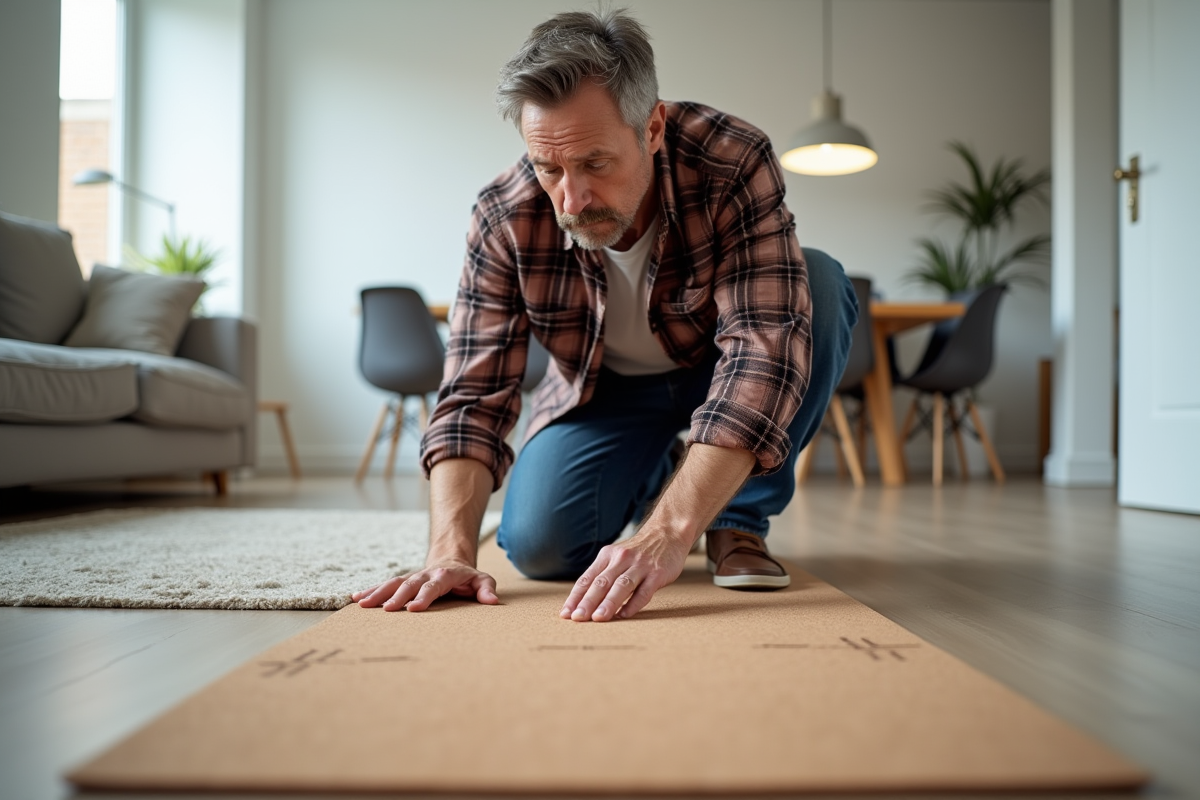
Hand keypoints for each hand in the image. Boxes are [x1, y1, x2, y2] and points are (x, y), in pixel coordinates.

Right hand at [352, 562, 498, 611]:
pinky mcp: (403, 581)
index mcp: (444, 576)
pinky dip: (372, 590)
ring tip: (362, 603)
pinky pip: (386, 585)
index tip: (414, 608)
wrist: (451, 561)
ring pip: (393, 583)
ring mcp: (412, 577)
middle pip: (410, 584)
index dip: (424, 596)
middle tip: (387, 609)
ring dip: (378, 593)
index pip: (433, 586)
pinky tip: (357, 598)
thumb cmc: (467, 577)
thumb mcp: (481, 579)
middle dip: (397, 596)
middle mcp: (425, 574)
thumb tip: (493, 601)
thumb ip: (486, 589)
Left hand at [560, 532, 691, 621]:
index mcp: (607, 556)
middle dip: (588, 601)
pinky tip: (624, 615)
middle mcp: (621, 559)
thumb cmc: (639, 551)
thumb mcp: (617, 556)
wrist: (668, 533)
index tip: (566, 613)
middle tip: (577, 618)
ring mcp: (640, 566)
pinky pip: (644, 591)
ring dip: (609, 602)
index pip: (587, 579)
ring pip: (621, 585)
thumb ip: (603, 575)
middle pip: (601, 582)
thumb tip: (583, 602)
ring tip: (598, 618)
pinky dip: (633, 604)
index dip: (575, 597)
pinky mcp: (657, 573)